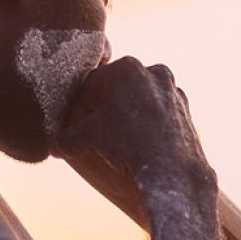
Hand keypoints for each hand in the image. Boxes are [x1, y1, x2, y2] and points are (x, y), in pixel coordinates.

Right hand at [56, 57, 210, 191]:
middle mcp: (153, 72)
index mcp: (127, 69)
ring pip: (144, 97)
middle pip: (121, 86)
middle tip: (99, 125)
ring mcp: (173, 90)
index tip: (77, 115)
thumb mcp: (90, 139)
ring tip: (122, 135)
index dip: (82, 99)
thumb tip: (54, 147)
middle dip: (109, 103)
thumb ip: (69, 139)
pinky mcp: (186, 109)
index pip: (94, 81)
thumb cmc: (127, 145)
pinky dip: (152, 122)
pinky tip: (144, 141)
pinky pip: (161, 112)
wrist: (171, 170)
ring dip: (132, 111)